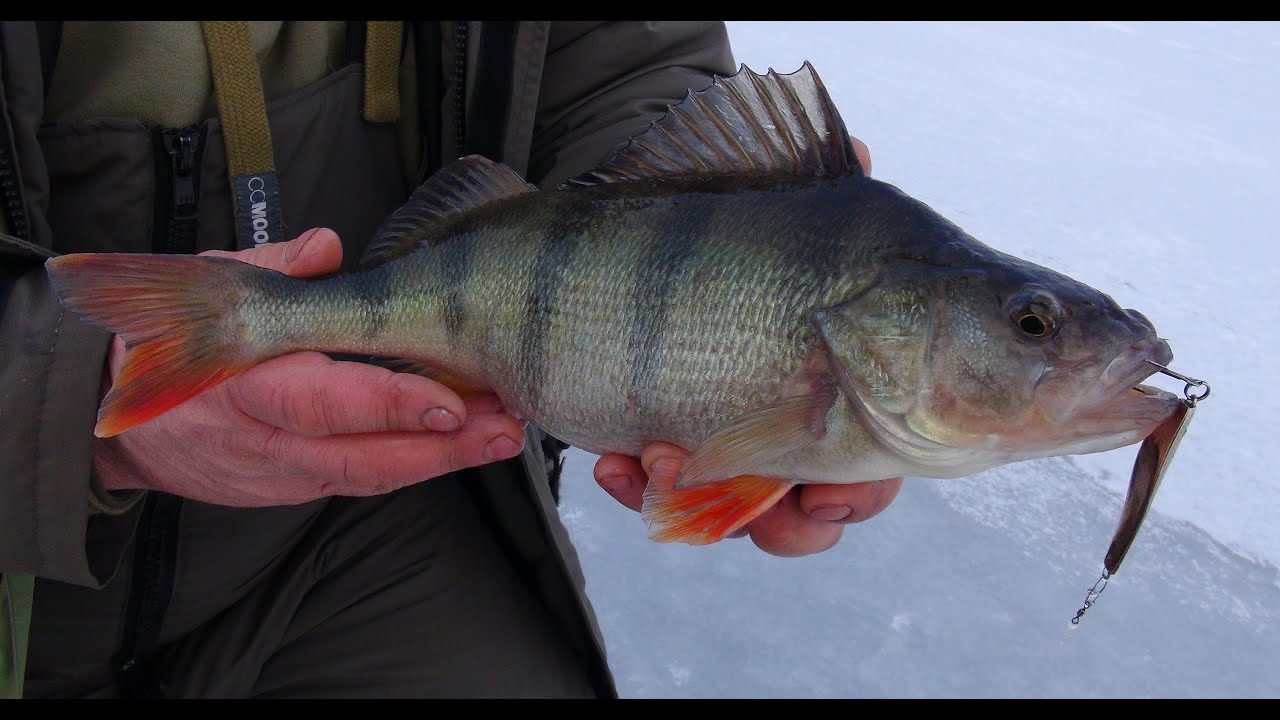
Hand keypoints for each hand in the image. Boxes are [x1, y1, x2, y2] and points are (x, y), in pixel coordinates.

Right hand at [91, 228, 526, 506]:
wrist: (135, 424)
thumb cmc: (189, 334)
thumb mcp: (216, 284)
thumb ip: (274, 266)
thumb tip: (325, 247)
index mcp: (246, 385)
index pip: (325, 404)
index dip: (390, 408)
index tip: (451, 403)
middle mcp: (268, 442)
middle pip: (363, 457)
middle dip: (441, 447)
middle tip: (506, 425)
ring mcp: (285, 474)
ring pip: (373, 476)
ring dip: (445, 460)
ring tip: (505, 434)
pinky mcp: (301, 488)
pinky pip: (366, 479)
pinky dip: (418, 463)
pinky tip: (468, 443)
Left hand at [592, 135, 901, 556]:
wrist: (587, 238)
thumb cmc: (690, 216)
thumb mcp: (764, 187)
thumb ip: (821, 177)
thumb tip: (860, 151)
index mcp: (846, 367)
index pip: (880, 452)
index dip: (860, 492)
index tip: (826, 501)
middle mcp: (792, 412)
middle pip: (816, 502)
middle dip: (786, 522)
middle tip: (745, 510)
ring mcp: (722, 433)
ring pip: (739, 509)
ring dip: (703, 501)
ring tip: (652, 462)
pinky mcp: (655, 445)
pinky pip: (663, 495)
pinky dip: (640, 484)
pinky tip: (612, 462)